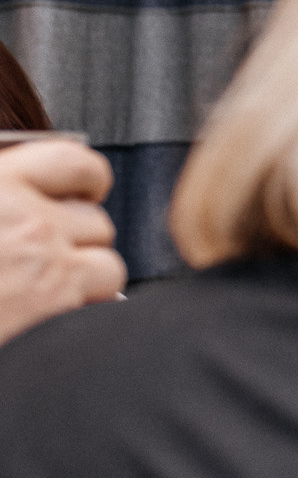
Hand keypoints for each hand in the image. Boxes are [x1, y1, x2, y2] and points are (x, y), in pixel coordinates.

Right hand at [0, 141, 125, 346]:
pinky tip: (49, 315)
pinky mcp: (56, 301)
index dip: (86, 180)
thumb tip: (24, 194)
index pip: (73, 161)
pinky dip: (86, 308)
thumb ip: (5, 195)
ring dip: (87, 277)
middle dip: (77, 242)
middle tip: (47, 257)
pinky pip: (105, 298)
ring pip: (108, 261)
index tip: (82, 192)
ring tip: (46, 290)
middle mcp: (23, 214)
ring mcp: (43, 258)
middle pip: (94, 218)